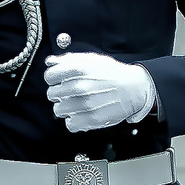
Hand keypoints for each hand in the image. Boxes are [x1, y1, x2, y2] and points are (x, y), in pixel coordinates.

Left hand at [44, 51, 158, 133]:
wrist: (134, 88)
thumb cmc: (113, 73)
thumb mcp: (92, 59)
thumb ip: (68, 60)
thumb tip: (50, 62)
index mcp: (79, 70)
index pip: (49, 76)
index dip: (53, 79)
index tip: (58, 81)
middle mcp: (80, 87)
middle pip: (52, 94)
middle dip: (59, 93)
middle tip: (69, 93)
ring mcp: (85, 104)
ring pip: (58, 110)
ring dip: (65, 107)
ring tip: (75, 104)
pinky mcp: (92, 119)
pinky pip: (70, 124)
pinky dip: (74, 121)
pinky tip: (80, 114)